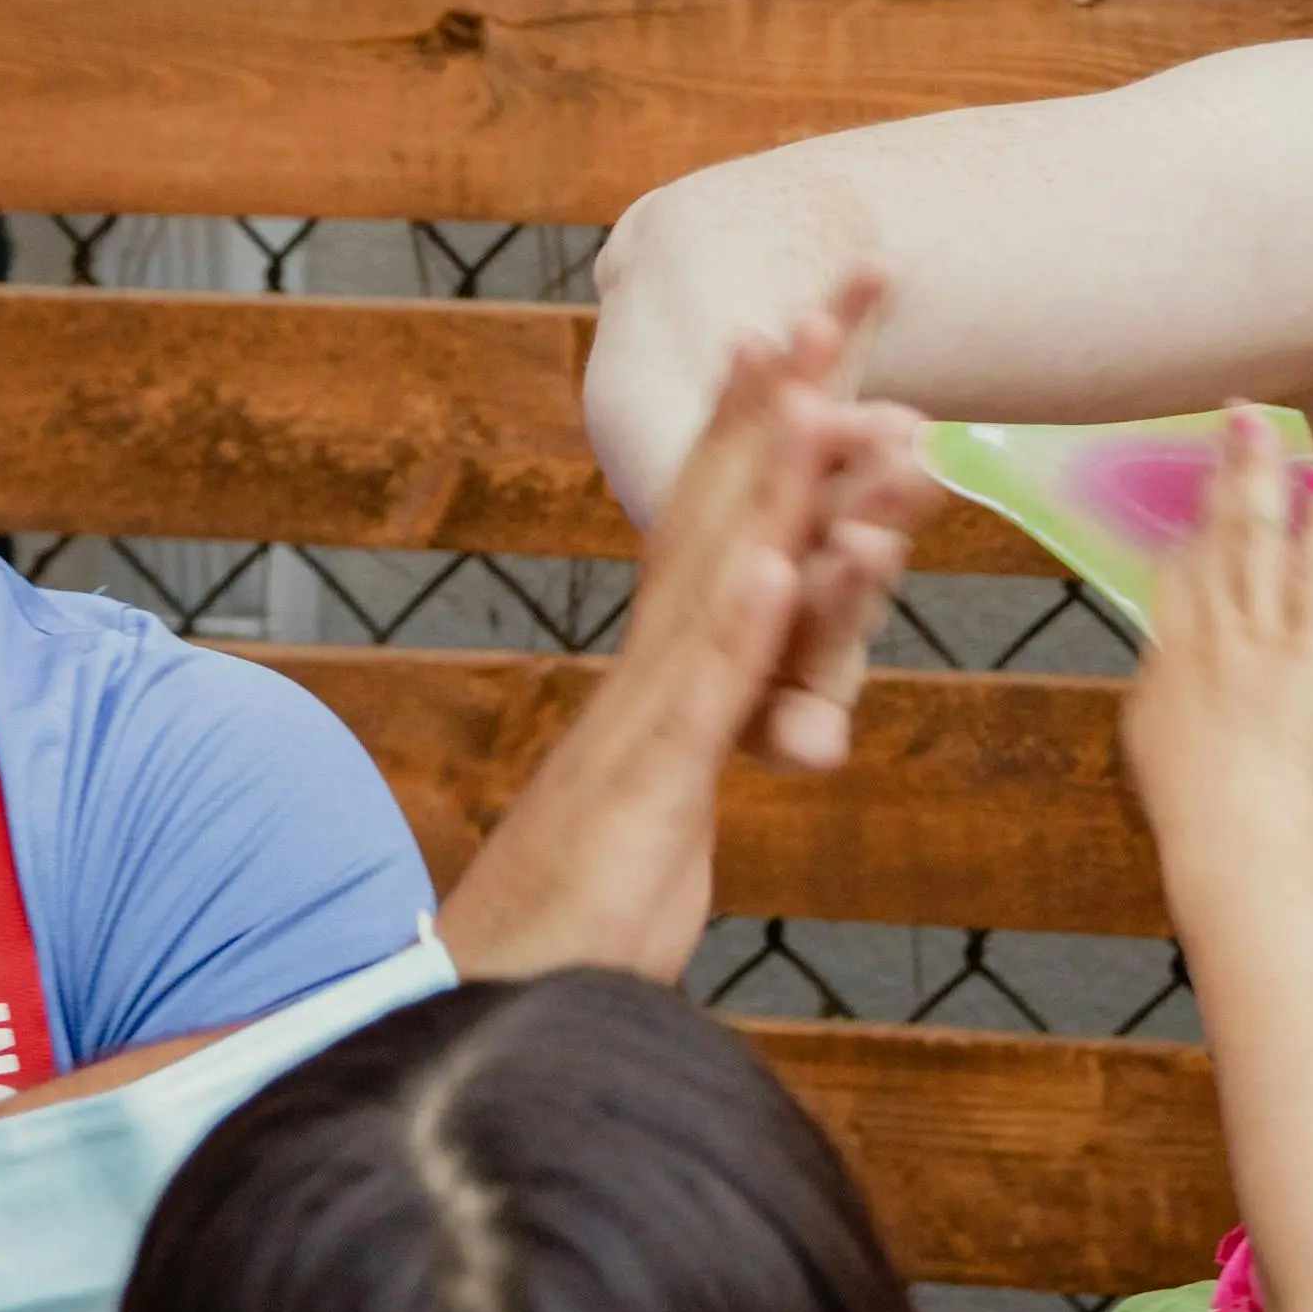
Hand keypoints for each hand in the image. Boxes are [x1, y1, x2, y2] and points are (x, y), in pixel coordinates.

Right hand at [445, 279, 930, 981]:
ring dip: (761, 480)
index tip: (819, 327)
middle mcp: (648, 682)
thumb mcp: (662, 820)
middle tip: (840, 288)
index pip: (727, 527)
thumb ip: (699, 744)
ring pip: (713, 584)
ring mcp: (640, 734)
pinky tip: (773, 562)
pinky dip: (733, 631)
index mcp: (666, 682)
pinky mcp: (638, 804)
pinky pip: (693, 708)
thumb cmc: (570, 934)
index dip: (771, 425)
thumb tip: (742, 689)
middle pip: (720, 514)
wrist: (472, 1022)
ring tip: (815, 381)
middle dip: (783, 398)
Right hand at [1113, 414, 1312, 876]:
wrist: (1234, 839)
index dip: (1187, 523)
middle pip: (1208, 535)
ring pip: (1251, 537)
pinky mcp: (1307, 652)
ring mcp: (1256, 636)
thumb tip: (1167, 668)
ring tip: (1262, 424)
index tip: (1198, 489)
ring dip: (1257, 474)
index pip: (1174, 571)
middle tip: (1229, 416)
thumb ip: (1161, 690)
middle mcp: (1205, 631)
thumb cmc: (1194, 809)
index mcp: (1166, 655)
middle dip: (1217, 471)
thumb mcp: (1151, 740)